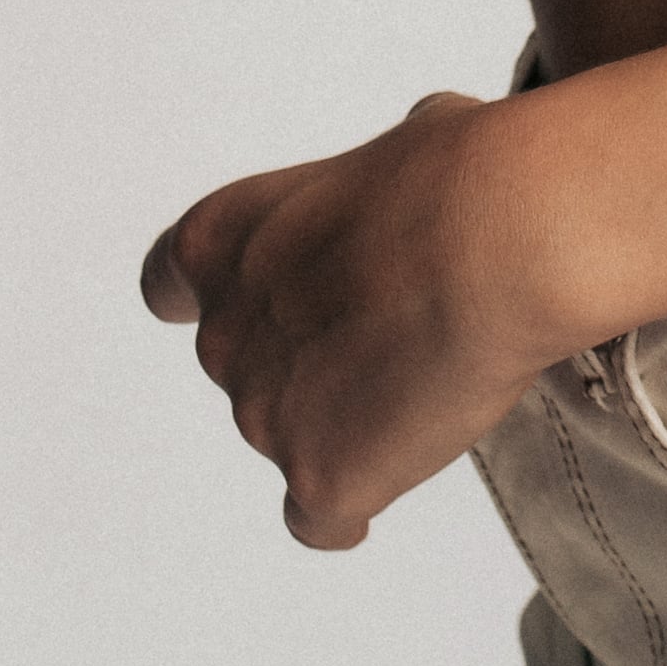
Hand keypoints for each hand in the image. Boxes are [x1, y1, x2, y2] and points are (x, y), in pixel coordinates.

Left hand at [140, 89, 565, 548]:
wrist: (499, 243)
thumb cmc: (458, 178)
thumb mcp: (393, 145)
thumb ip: (370, 188)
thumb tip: (416, 177)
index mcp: (217, 242)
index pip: (167, 286)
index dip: (210, 299)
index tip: (249, 308)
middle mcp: (222, 336)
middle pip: (246, 371)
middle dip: (307, 363)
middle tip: (393, 335)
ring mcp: (264, 418)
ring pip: (294, 440)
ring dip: (345, 423)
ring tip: (429, 383)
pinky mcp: (321, 480)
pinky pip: (321, 520)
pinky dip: (351, 504)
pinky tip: (392, 474)